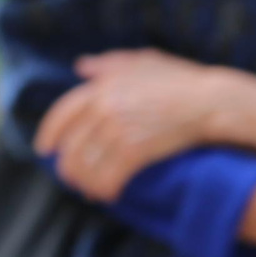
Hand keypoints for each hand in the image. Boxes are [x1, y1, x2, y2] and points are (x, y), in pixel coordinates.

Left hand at [34, 49, 220, 200]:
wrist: (211, 101)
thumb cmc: (181, 81)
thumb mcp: (143, 62)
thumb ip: (109, 64)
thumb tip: (81, 65)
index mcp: (101, 87)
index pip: (62, 114)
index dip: (49, 134)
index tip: (44, 150)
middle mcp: (104, 107)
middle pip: (71, 146)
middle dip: (68, 167)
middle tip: (71, 179)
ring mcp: (118, 129)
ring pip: (85, 165)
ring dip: (85, 183)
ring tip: (90, 191)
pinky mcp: (134, 150)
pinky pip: (107, 177)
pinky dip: (104, 189)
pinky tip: (108, 195)